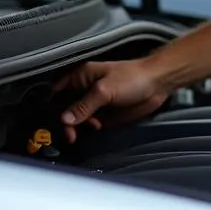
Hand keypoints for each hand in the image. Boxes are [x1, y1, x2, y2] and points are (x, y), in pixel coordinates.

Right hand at [54, 59, 169, 142]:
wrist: (158, 83)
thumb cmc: (134, 77)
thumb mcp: (105, 90)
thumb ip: (84, 105)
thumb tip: (65, 119)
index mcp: (81, 76)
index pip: (57, 93)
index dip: (52, 107)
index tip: (53, 122)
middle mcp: (85, 89)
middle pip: (64, 108)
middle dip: (65, 121)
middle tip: (70, 133)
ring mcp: (94, 102)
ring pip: (76, 118)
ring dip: (78, 126)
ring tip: (90, 126)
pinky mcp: (104, 113)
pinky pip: (89, 124)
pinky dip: (89, 128)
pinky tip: (96, 127)